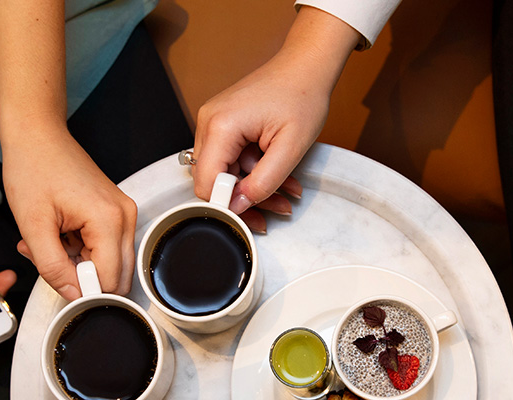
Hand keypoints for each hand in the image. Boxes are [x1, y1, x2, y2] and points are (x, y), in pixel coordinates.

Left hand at [1, 124, 136, 299]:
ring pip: (109, 264)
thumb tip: (72, 294)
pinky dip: (80, 250)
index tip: (57, 279)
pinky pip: (105, 248)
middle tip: (50, 259)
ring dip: (78, 263)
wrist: (37, 136)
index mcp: (109, 219)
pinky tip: (58, 234)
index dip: (82, 290)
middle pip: (116, 276)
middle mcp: (125, 217)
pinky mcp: (115, 213)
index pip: (109, 280)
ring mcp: (123, 214)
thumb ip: (52, 266)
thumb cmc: (34, 168)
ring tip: (50, 241)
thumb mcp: (33, 225)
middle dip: (81, 277)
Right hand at [191, 6, 358, 232]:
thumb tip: (240, 206)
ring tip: (287, 194)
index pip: (205, 183)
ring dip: (255, 187)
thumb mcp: (290, 148)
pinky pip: (232, 159)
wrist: (306, 65)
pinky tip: (280, 177)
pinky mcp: (224, 124)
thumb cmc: (302, 95)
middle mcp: (209, 122)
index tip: (251, 220)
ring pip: (225, 172)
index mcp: (220, 126)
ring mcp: (215, 122)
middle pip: (213, 180)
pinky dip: (254, 172)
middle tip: (276, 212)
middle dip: (246, 200)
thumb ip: (263, 182)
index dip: (227, 206)